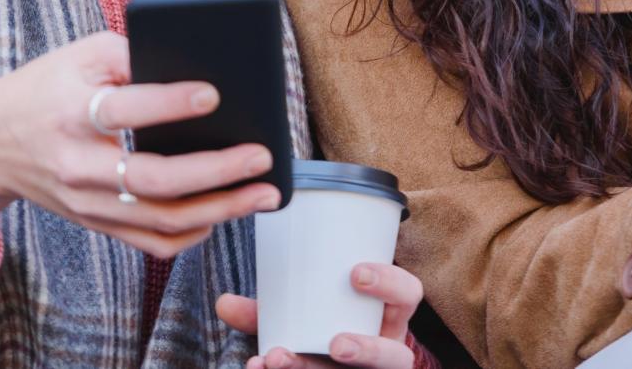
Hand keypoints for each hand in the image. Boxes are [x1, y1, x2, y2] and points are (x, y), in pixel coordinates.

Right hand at [0, 31, 279, 254]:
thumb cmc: (48, 88)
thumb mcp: (81, 55)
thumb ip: (133, 55)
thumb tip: (199, 66)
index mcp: (70, 113)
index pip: (122, 111)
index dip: (169, 104)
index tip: (214, 95)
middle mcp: (77, 165)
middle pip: (152, 181)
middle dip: (216, 172)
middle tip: (261, 157)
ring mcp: (87, 203)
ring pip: (160, 220)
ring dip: (220, 210)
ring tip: (263, 193)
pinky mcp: (96, 224)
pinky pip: (151, 242)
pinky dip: (193, 232)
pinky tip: (223, 212)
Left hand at [216, 261, 425, 367]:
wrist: (332, 365)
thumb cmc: (320, 329)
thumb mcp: (301, 314)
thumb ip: (267, 310)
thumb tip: (223, 302)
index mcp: (386, 317)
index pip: (408, 295)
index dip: (390, 284)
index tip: (355, 273)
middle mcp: (387, 351)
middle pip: (396, 357)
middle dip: (367, 349)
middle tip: (334, 343)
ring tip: (276, 359)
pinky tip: (257, 368)